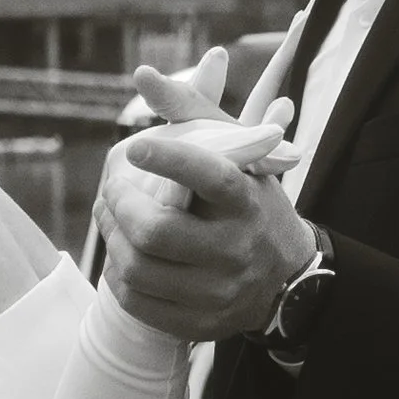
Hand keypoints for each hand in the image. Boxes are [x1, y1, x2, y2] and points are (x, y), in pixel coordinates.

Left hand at [98, 119, 317, 341]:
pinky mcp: (202, 324)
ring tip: (112, 221)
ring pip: (139, 269)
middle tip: (112, 192)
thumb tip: (142, 74)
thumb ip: (190, 110)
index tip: (136, 150)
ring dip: (111, 240)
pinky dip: (118, 278)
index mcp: (247, 202)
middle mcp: (237, 249)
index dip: (169, 162)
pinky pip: (139, 303)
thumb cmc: (249, 202)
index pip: (210, 178)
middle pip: (156, 231)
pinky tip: (122, 257)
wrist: (286, 278)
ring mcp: (220, 292)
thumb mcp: (236, 154)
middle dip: (119, 207)